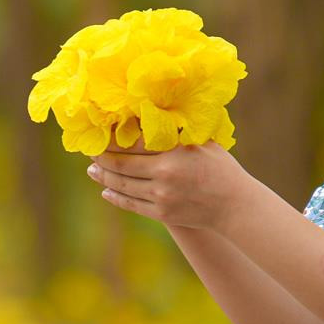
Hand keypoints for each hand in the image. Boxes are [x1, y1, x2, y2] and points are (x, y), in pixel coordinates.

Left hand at [87, 142, 251, 232]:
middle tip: (89, 151)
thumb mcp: (201, 141)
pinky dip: (116, 197)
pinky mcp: (162, 213)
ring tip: (92, 170)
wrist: (235, 204)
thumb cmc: (219, 167)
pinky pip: (132, 205)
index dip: (112, 139)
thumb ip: (177, 129)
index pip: (133, 142)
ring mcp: (162, 196)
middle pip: (122, 165)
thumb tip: (152, 110)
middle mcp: (165, 174)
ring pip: (123, 185)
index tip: (99, 133)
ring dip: (103, 177)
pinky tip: (106, 191)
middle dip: (101, 158)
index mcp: (173, 151)